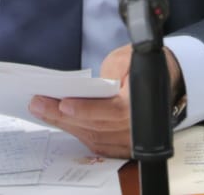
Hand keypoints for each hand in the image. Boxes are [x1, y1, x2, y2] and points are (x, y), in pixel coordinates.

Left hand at [28, 45, 184, 157]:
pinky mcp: (122, 146)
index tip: (64, 104)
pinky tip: (57, 120)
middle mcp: (137, 127)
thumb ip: (112, 70)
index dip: (87, 110)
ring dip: (64, 124)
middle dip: (62, 116)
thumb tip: (90, 85)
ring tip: (40, 109)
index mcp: (140, 103)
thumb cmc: (143, 66)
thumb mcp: (128, 57)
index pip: (112, 110)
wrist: (165, 81)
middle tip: (37, 103)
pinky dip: (75, 131)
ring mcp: (130, 140)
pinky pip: (95, 143)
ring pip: (92, 136)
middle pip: (95, 126)